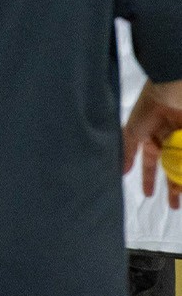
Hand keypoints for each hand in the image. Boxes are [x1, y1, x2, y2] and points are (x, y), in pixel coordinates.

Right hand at [124, 82, 181, 208]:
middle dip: (172, 187)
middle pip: (170, 169)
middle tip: (173, 206)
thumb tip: (119, 172)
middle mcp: (168, 142)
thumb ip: (126, 152)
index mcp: (150, 139)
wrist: (171, 89)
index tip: (148, 195)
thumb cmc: (148, 109)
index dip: (148, 179)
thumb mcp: (132, 131)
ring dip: (181, 181)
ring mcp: (181, 140)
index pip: (150, 164)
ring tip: (180, 198)